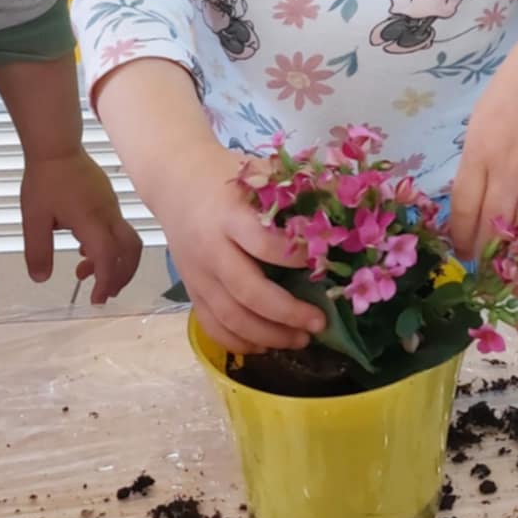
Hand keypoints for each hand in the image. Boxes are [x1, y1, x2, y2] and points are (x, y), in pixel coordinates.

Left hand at [21, 150, 142, 302]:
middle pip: (131, 250)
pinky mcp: (108, 201)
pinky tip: (83, 250)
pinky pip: (117, 229)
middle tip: (104, 294)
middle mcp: (108, 214)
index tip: (96, 299)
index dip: (106, 281)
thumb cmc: (44, 181)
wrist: (56, 148)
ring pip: (125, 240)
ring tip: (84, 274)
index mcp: (91, 220)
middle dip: (121, 276)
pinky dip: (107, 247)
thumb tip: (41, 279)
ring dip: (112, 262)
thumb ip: (37, 251)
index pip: (108, 256)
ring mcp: (111, 206)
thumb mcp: (33, 219)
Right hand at [152, 148, 324, 354]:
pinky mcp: (192, 291)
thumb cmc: (224, 176)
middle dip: (287, 313)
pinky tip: (266, 346)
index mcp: (229, 216)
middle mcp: (211, 250)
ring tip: (300, 340)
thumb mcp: (257, 172)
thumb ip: (293, 191)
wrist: (174, 180)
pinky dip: (239, 343)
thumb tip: (344, 206)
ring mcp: (198, 275)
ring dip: (268, 336)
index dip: (297, 258)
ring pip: (230, 318)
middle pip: (247, 292)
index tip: (324, 264)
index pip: (264, 244)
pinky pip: (212, 326)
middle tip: (319, 322)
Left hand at [449, 20, 517, 268]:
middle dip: (487, 255)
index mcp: (479, 152)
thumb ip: (477, 163)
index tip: (461, 256)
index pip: (464, 206)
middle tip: (487, 277)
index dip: (461, 237)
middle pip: (494, 221)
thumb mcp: (482, 122)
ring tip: (517, 278)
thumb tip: (469, 206)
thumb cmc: (515, 94)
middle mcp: (508, 165)